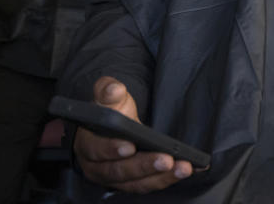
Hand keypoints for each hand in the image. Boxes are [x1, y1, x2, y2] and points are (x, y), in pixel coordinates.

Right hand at [74, 77, 192, 193]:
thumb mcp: (108, 97)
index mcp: (87, 144)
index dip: (112, 149)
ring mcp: (116, 179)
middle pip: (119, 172)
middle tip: (166, 159)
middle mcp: (98, 167)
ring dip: (162, 177)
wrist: (115, 127)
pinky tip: (187, 170)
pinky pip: (150, 184)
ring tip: (183, 168)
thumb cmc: (111, 112)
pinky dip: (169, 179)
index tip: (131, 146)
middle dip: (144, 166)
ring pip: (137, 183)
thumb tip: (114, 89)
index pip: (96, 150)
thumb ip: (108, 90)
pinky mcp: (133, 184)